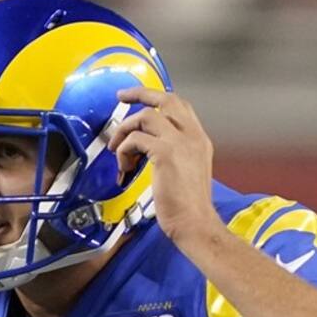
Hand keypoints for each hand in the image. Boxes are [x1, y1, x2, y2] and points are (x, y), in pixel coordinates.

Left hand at [107, 88, 220, 243]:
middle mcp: (192, 136)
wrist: (195, 223)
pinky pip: (136, 139)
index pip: (179, 106)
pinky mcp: (165, 154)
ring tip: (117, 150)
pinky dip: (124, 151)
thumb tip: (146, 147)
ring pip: (146, 116)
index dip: (156, 98)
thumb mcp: (187, 171)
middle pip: (165, 99)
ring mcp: (180, 142)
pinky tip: (124, 167)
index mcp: (199, 139)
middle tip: (121, 97)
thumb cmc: (188, 207)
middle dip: (139, 94)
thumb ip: (174, 153)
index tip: (136, 98)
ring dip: (125, 131)